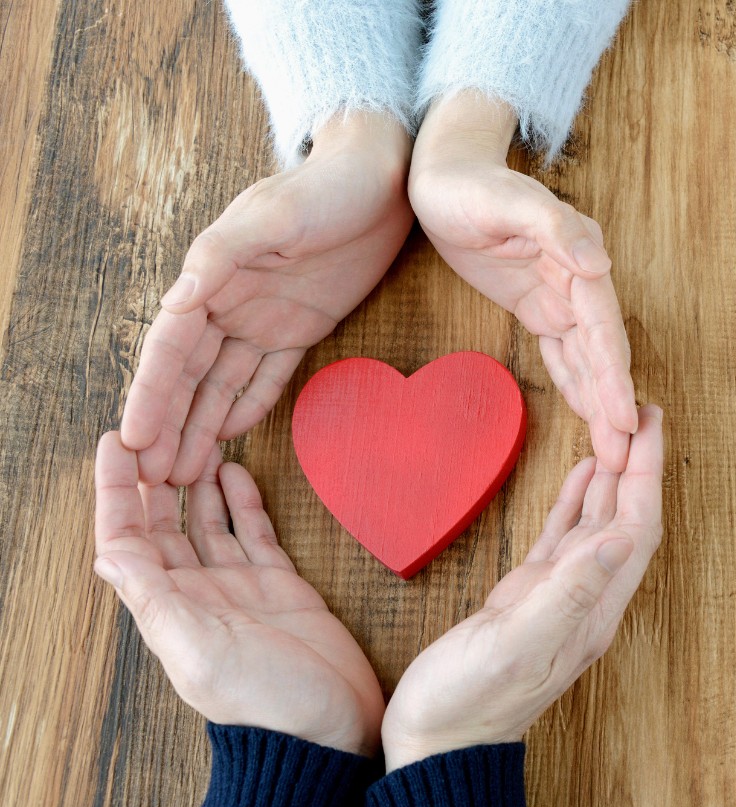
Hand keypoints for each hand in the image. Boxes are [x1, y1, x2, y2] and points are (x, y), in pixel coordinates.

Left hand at [92, 432, 385, 755]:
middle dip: (155, 477)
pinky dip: (243, 503)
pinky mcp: (281, 587)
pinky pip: (254, 534)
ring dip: (198, 482)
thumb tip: (106, 556)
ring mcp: (239, 588)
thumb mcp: (200, 651)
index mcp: (170, 608)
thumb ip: (155, 600)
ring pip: (208, 523)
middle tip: (158, 429)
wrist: (330, 731)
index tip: (116, 443)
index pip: (128, 539)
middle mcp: (198, 594)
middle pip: (163, 524)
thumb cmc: (266, 703)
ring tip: (197, 440)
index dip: (116, 492)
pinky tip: (237, 474)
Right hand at [121, 111, 413, 484]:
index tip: (132, 437)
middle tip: (153, 476)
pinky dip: (248, 406)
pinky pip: (268, 376)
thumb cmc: (322, 188)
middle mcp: (229, 303)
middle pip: (190, 375)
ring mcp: (264, 318)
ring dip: (202, 426)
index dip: (151, 394)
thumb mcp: (273, 216)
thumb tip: (179, 297)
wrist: (380, 179)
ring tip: (182, 473)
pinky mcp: (302, 327)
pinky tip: (230, 438)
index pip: (170, 348)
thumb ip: (224, 256)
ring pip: (223, 383)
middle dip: (169, 425)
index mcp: (211, 277)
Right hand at [380, 405, 663, 769]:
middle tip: (645, 412)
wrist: (435, 746)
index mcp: (591, 611)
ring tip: (620, 431)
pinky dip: (575, 502)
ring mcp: (556, 599)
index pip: (634, 529)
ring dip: (612, 478)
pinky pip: (562, 539)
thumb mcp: (517, 645)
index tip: (652, 424)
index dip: (646, 475)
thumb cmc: (468, 704)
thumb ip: (567, 593)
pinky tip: (581, 475)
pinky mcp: (526, 598)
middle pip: (624, 520)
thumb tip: (618, 538)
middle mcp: (584, 602)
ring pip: (597, 524)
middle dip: (638, 466)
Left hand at [410, 91, 637, 471]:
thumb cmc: (473, 184)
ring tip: (613, 450)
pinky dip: (576, 383)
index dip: (614, 376)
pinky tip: (588, 414)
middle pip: (602, 352)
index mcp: (578, 258)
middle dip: (614, 404)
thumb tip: (600, 264)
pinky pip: (562, 352)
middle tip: (623, 455)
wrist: (443, 173)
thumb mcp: (510, 202)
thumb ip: (558, 229)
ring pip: (586, 359)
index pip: (602, 327)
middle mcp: (578, 280)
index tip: (624, 418)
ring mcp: (559, 295)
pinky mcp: (537, 304)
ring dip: (599, 403)